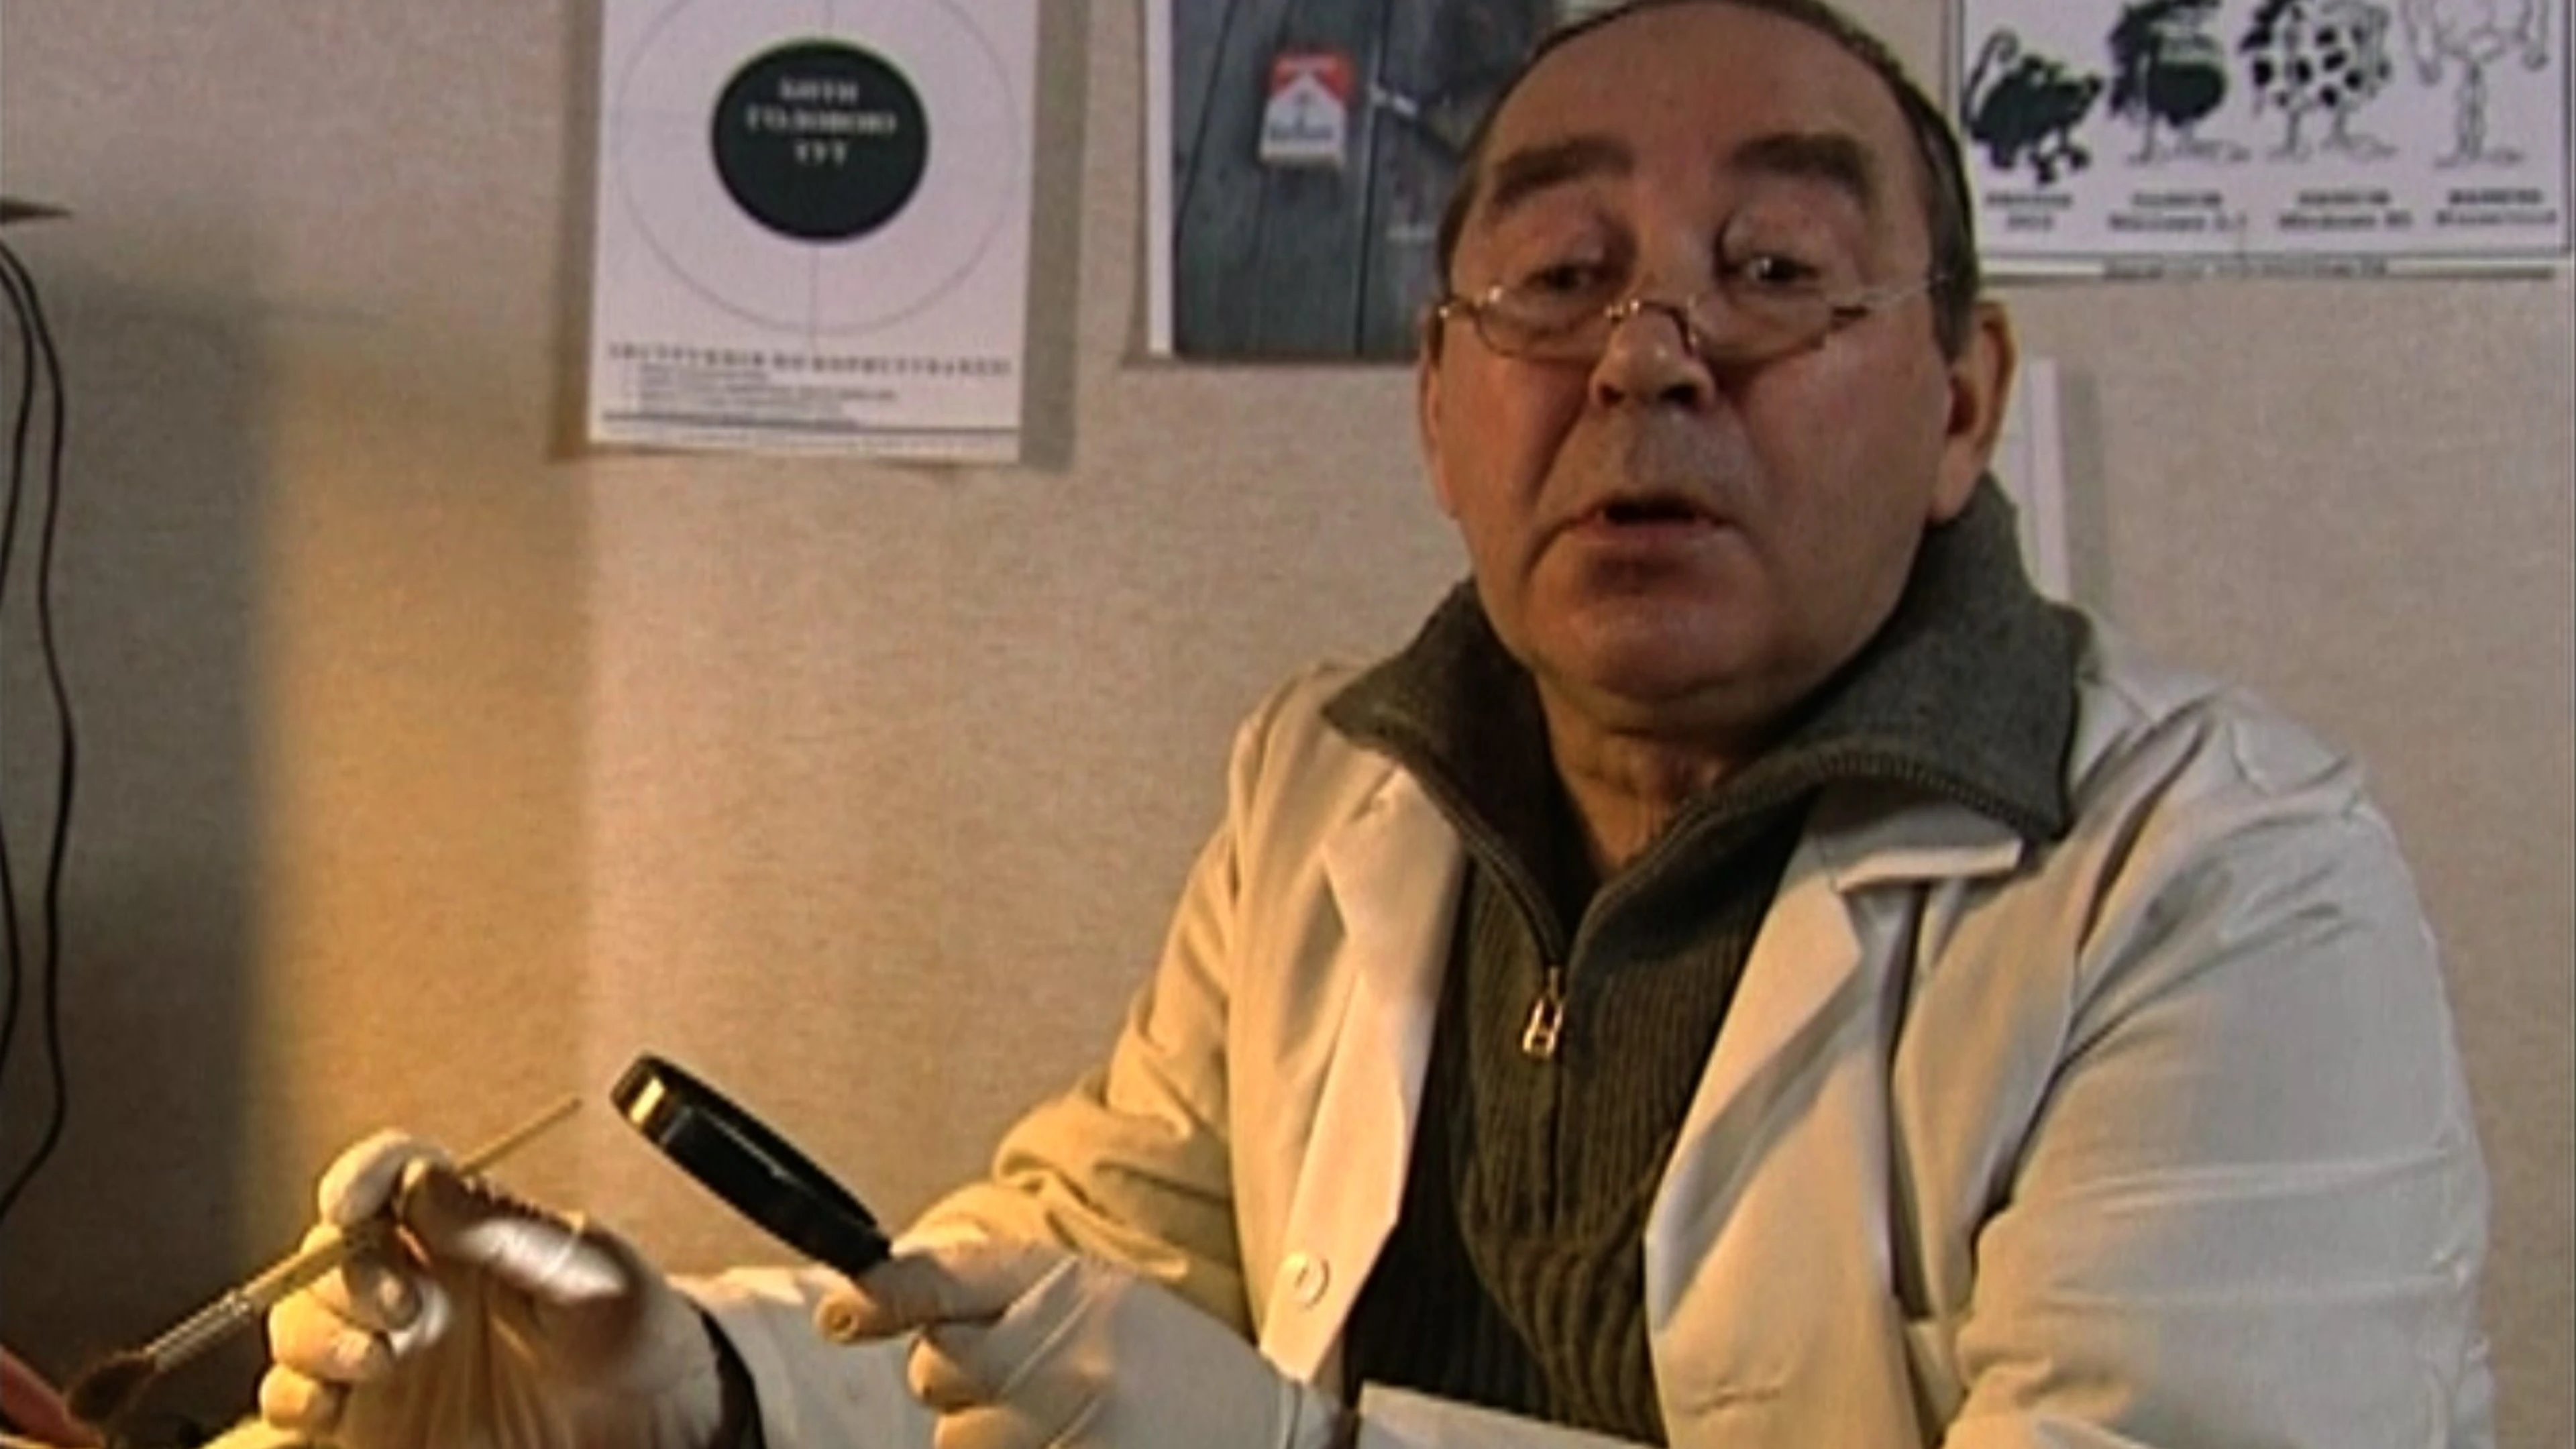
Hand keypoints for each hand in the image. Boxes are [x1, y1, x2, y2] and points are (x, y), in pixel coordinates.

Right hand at [259, 1131, 731, 1448]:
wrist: (650, 1425)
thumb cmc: (629, 1334)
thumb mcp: (590, 1271)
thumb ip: (507, 1228)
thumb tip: (424, 1183)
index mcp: (462, 1229)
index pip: (392, 1176)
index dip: (362, 1176)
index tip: (351, 1200)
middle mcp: (411, 1285)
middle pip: (327, 1254)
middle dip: (342, 1273)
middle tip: (405, 1306)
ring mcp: (384, 1354)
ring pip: (298, 1328)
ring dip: (315, 1336)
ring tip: (379, 1359)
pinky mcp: (368, 1424)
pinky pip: (294, 1409)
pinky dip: (293, 1403)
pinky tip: (333, 1408)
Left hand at [816, 1240, 1346, 1448]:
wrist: (1276, 1445)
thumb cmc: (1183, 1380)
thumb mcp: (1109, 1308)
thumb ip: (1011, 1304)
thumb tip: (884, 1317)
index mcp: (1076, 1290)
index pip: (955, 1279)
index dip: (890, 1295)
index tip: (842, 1313)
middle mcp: (1066, 1356)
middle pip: (937, 1372)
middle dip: (965, 1386)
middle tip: (1039, 1391)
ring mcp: (1065, 1429)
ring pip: (957, 1446)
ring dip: (992, 1445)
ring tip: (1073, 1435)